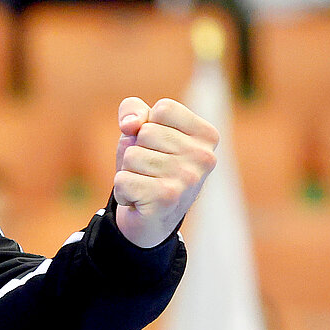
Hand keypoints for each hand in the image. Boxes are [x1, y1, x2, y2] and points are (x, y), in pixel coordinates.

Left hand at [111, 97, 218, 248]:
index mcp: (207, 136)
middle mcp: (204, 157)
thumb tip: (130, 125)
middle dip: (137, 150)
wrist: (152, 220)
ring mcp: (187, 179)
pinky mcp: (166, 198)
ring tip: (145, 184)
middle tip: (150, 171)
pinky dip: (122, 191)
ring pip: (132, 155)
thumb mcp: (142, 129)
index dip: (148, 125)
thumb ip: (134, 110)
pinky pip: (123, 179)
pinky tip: (139, 200)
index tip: (157, 147)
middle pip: (145, 132)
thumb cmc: (149, 167)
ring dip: (129, 171)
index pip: (164, 109)